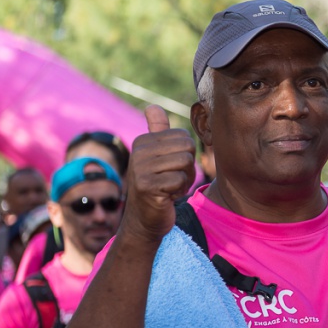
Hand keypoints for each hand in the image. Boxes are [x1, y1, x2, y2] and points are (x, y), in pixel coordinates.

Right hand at [121, 105, 196, 242]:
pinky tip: (166, 197)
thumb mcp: (156, 157)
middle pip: (187, 148)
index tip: (171, 169)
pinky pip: (180, 181)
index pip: (185, 137)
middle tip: (173, 180)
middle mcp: (139, 151)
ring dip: (184, 180)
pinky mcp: (147, 186)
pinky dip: (178, 191)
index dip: (186, 156)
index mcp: (143, 141)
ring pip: (185, 163)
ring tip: (169, 188)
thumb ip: (157, 132)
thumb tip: (152, 106)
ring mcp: (140, 169)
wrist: (144, 221)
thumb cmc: (157, 187)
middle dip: (188, 168)